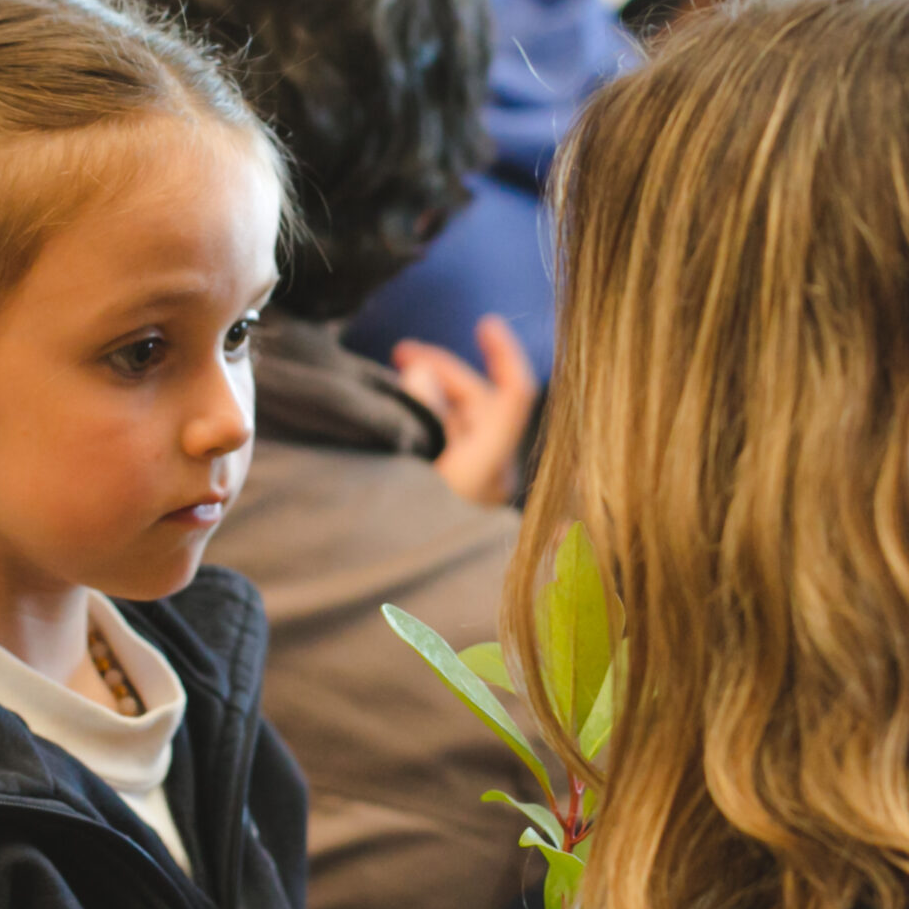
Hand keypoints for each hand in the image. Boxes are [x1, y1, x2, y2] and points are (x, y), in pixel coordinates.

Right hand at [393, 316, 539, 507]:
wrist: (393, 584)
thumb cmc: (399, 523)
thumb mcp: (406, 461)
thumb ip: (421, 410)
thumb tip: (422, 372)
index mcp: (488, 465)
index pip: (515, 395)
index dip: (505, 353)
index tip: (484, 323)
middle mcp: (492, 474)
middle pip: (482, 402)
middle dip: (445, 370)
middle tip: (401, 353)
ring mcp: (478, 486)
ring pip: (466, 420)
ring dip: (436, 392)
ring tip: (397, 378)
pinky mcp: (462, 494)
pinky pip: (456, 441)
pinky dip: (435, 417)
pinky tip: (407, 409)